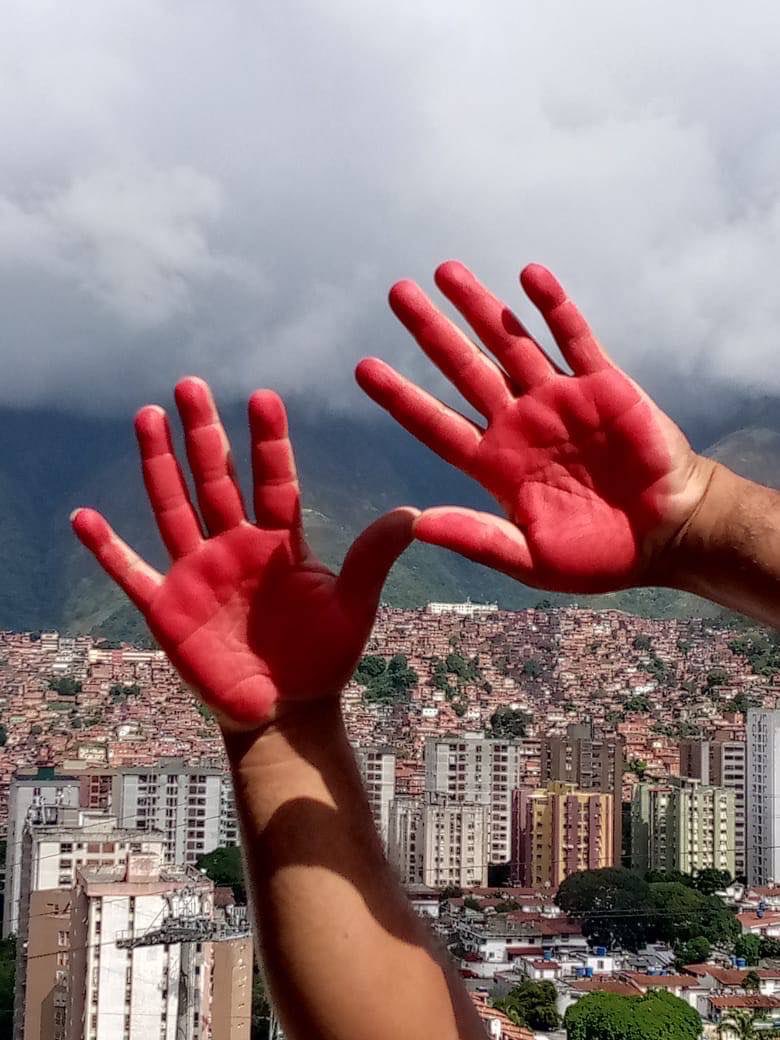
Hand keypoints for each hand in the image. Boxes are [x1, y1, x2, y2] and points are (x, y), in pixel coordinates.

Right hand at [72, 378, 416, 727]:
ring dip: (159, 464)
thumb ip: (373, 557)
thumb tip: (413, 514)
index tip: (262, 396)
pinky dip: (107, 549)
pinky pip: (131, 572)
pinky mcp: (168, 607)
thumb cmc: (323, 656)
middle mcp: (235, 545)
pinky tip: (84, 517)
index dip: (267, 441)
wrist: (288, 708)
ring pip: (174, 507)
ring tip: (148, 416)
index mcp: (279, 541)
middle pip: (215, 479)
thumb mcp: (354, 605)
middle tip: (190, 383)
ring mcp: (198, 572)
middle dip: (203, 433)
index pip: (272, 479)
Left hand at [357, 261, 712, 593]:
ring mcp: (559, 400)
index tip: (363, 368)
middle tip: (396, 292)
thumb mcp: (531, 559)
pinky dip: (552, 308)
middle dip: (431, 331)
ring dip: (480, 307)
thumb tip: (418, 526)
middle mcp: (519, 424)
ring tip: (446, 271)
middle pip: (464, 368)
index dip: (401, 397)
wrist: (666, 537)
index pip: (436, 424)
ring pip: (511, 342)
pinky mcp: (603, 386)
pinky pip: (574, 338)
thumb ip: (478, 538)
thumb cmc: (597, 556)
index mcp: (496, 465)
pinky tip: (528, 276)